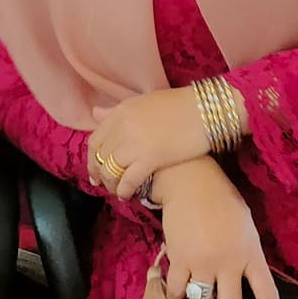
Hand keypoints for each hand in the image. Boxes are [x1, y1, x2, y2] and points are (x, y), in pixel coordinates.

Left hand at [88, 86, 221, 199]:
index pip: (95, 139)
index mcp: (120, 112)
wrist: (205, 110)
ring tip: (117, 191)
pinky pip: (128, 180)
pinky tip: (127, 195)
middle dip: (100, 174)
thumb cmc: (179, 106)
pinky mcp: (150, 158)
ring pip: (111, 170)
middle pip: (101, 157)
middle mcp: (122, 126)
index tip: (95, 169)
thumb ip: (120, 113)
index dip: (92, 158)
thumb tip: (96, 114)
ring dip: (111, 184)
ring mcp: (134, 142)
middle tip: (102, 185)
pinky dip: (124, 190)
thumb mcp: (144, 103)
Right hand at [154, 159, 278, 298]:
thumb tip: (243, 286)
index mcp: (252, 254)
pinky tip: (177, 294)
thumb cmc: (222, 202)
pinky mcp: (180, 259)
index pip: (267, 295)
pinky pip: (177, 293)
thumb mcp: (246, 229)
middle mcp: (230, 262)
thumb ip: (246, 257)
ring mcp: (204, 262)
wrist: (192, 182)